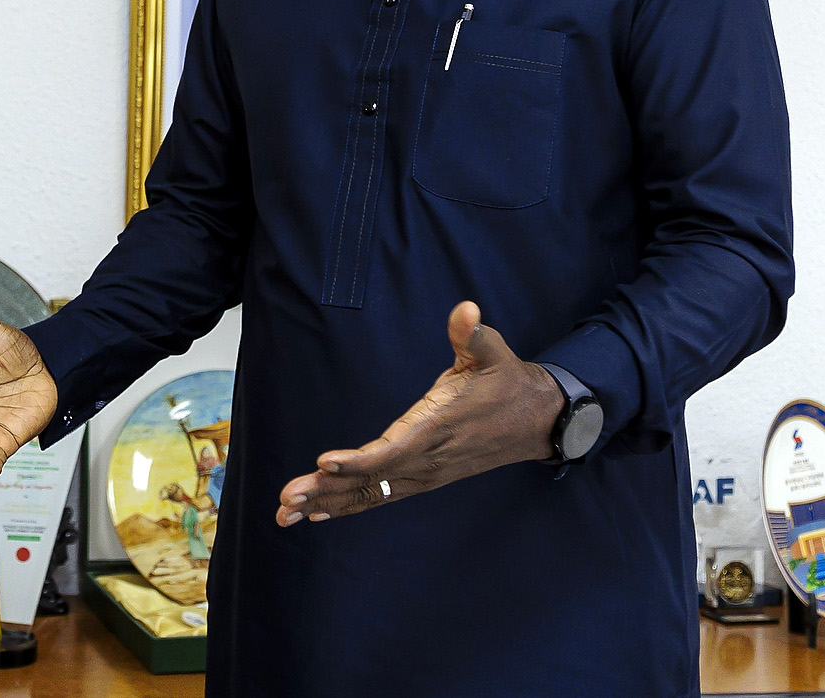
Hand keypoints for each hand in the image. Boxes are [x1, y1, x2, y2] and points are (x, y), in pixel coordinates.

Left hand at [275, 301, 562, 525]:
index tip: (324, 462)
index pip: (392, 450)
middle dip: (327, 489)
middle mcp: (427, 458)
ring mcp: (425, 473)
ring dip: (329, 503)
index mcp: (436, 427)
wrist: (538, 419)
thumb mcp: (493, 352)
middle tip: (287, 500)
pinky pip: (382, 496)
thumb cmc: (506, 382)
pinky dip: (350, 504)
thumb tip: (466, 311)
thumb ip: (473, 335)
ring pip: (371, 493)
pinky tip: (318, 514)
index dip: (358, 460)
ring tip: (286, 513)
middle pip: (371, 479)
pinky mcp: (424, 478)